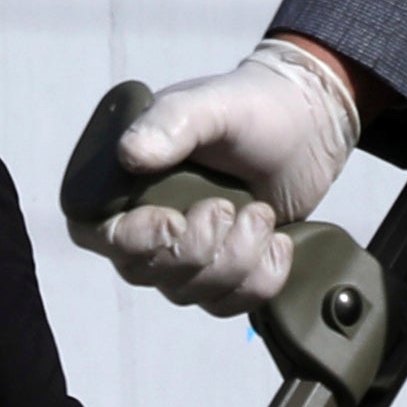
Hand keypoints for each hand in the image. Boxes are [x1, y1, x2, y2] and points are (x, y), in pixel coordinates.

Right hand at [78, 39, 356, 316]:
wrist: (308, 126)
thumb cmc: (251, 107)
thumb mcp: (211, 103)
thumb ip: (171, 122)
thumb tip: (129, 155)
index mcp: (127, 182)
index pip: (99, 234)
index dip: (133, 240)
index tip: (175, 220)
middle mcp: (147, 225)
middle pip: (145, 272)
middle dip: (196, 248)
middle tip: (228, 206)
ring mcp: (185, 255)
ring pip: (190, 292)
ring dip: (235, 259)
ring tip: (261, 213)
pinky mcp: (223, 274)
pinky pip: (228, 303)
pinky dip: (260, 278)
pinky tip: (278, 240)